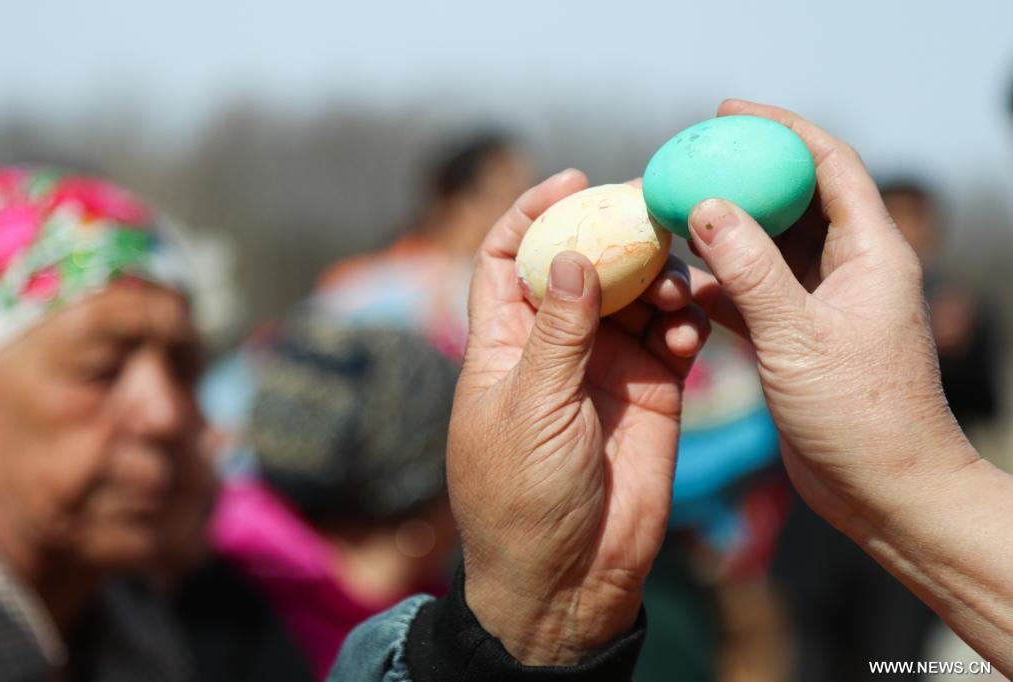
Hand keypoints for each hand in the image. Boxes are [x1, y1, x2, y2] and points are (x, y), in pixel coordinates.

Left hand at [447, 170, 708, 664]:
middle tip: (653, 213)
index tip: (571, 182)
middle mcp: (557, 346)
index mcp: (506, 343)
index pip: (509, 258)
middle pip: (584, 263)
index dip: (532, 213)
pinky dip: (686, 321)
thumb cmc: (523, 497)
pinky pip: (674, 336)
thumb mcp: (530, 408)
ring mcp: (607, 365)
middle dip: (614, 234)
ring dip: (658, 278)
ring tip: (675, 288)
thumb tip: (573, 257)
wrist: (570, 576)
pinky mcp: (653, 390)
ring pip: (635, 294)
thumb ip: (557, 332)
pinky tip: (690, 329)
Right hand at [685, 99, 977, 532]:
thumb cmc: (859, 414)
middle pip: (795, 200)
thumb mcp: (798, 335)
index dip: (781, 130)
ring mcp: (824, 303)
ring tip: (673, 215)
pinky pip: (755, 292)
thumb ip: (751, 270)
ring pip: (770, 248)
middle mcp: (850, 269)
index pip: (828, 165)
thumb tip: (704, 207)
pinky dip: (722, 284)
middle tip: (689, 161)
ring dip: (727, 232)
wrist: (884, 490)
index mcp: (871, 252)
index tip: (727, 114)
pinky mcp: (800, 336)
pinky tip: (683, 282)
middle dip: (745, 177)